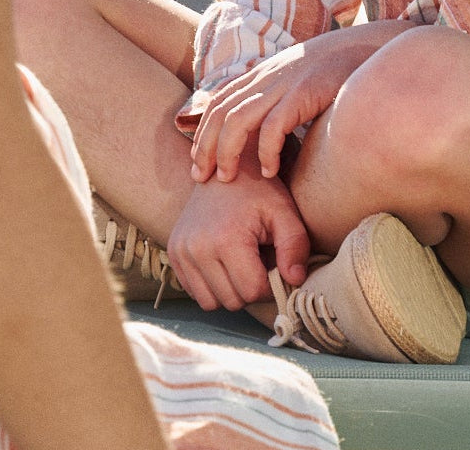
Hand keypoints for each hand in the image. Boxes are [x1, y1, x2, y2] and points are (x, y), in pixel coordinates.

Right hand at [167, 158, 310, 307]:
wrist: (223, 166)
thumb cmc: (258, 190)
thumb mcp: (284, 211)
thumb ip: (295, 246)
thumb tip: (296, 280)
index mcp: (226, 239)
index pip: (252, 292)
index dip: (270, 284)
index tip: (275, 263)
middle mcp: (197, 249)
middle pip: (232, 301)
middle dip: (251, 287)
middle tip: (259, 260)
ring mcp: (180, 252)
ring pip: (211, 302)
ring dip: (231, 290)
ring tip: (242, 261)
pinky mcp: (173, 254)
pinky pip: (195, 292)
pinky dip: (212, 285)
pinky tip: (225, 261)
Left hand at [191, 21, 408, 183]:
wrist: (372, 48)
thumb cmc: (337, 72)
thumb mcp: (299, 79)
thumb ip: (278, 98)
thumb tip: (261, 133)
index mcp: (263, 73)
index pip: (217, 101)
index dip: (202, 132)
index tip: (199, 163)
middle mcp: (268, 76)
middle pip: (220, 112)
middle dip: (205, 148)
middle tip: (202, 178)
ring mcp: (285, 83)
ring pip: (237, 119)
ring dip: (227, 152)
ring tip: (228, 179)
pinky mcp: (305, 92)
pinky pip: (273, 125)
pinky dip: (265, 152)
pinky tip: (269, 172)